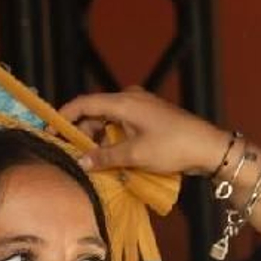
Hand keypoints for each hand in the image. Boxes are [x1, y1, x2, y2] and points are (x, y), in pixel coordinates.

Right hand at [60, 87, 229, 180]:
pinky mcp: (150, 118)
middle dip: (83, 133)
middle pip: (96, 112)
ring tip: (93, 161)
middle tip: (73, 154)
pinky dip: (115, 140)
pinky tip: (113, 158)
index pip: (84, 103)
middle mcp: (130, 98)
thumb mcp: (136, 155)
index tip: (50, 131)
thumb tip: (81, 161)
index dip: (64, 116)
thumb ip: (105, 157)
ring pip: (110, 121)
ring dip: (100, 140)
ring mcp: (141, 107)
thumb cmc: (173, 146)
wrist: (209, 147)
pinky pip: (124, 126)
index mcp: (124, 101)